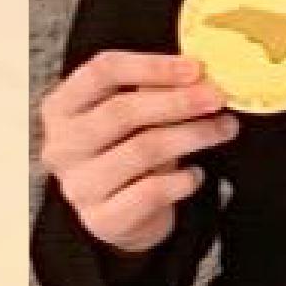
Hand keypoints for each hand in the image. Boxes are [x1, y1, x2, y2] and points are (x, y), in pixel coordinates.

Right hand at [36, 47, 240, 254]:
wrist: (118, 214)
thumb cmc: (124, 149)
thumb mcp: (130, 115)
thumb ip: (152, 91)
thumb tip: (199, 75)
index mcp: (61, 107)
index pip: (102, 72)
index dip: (152, 66)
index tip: (195, 68)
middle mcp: (62, 146)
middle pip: (122, 111)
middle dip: (178, 101)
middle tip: (217, 98)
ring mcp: (79, 186)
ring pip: (142, 150)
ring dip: (192, 135)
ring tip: (224, 128)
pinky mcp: (102, 219)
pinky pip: (152, 192)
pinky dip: (183, 179)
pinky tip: (197, 174)